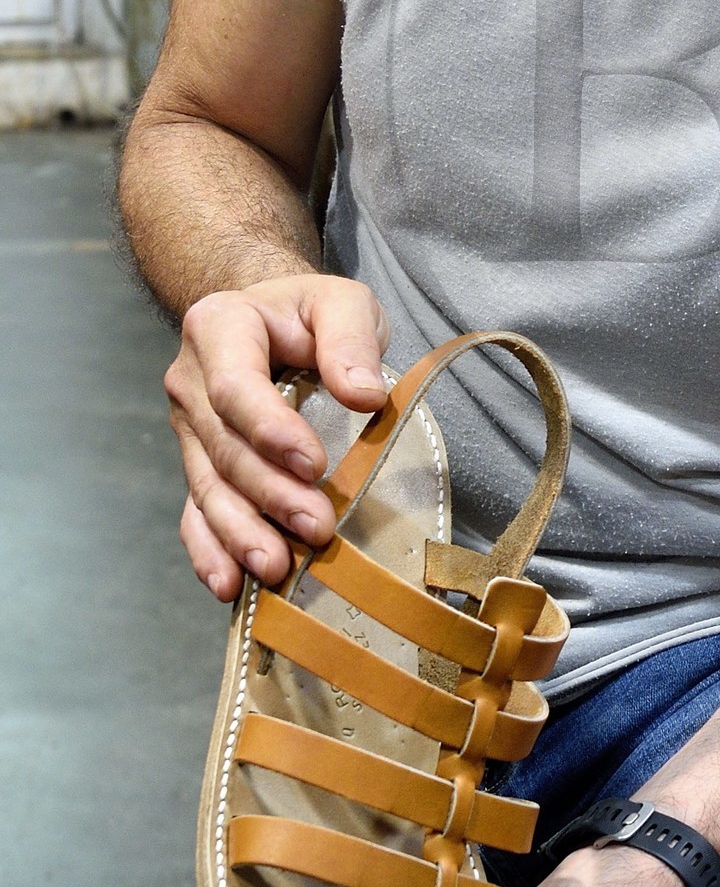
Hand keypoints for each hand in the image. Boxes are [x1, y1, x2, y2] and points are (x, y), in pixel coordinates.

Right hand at [166, 273, 390, 600]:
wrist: (271, 320)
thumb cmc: (311, 312)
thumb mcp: (343, 301)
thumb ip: (350, 339)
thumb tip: (364, 397)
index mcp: (217, 327)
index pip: (234, 388)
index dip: (269, 430)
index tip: (314, 464)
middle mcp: (189, 382)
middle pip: (223, 448)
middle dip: (269, 494)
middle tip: (317, 527)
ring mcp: (188, 429)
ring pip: (208, 489)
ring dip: (241, 533)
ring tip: (276, 568)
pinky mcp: (197, 465)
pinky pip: (196, 513)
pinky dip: (211, 550)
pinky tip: (229, 585)